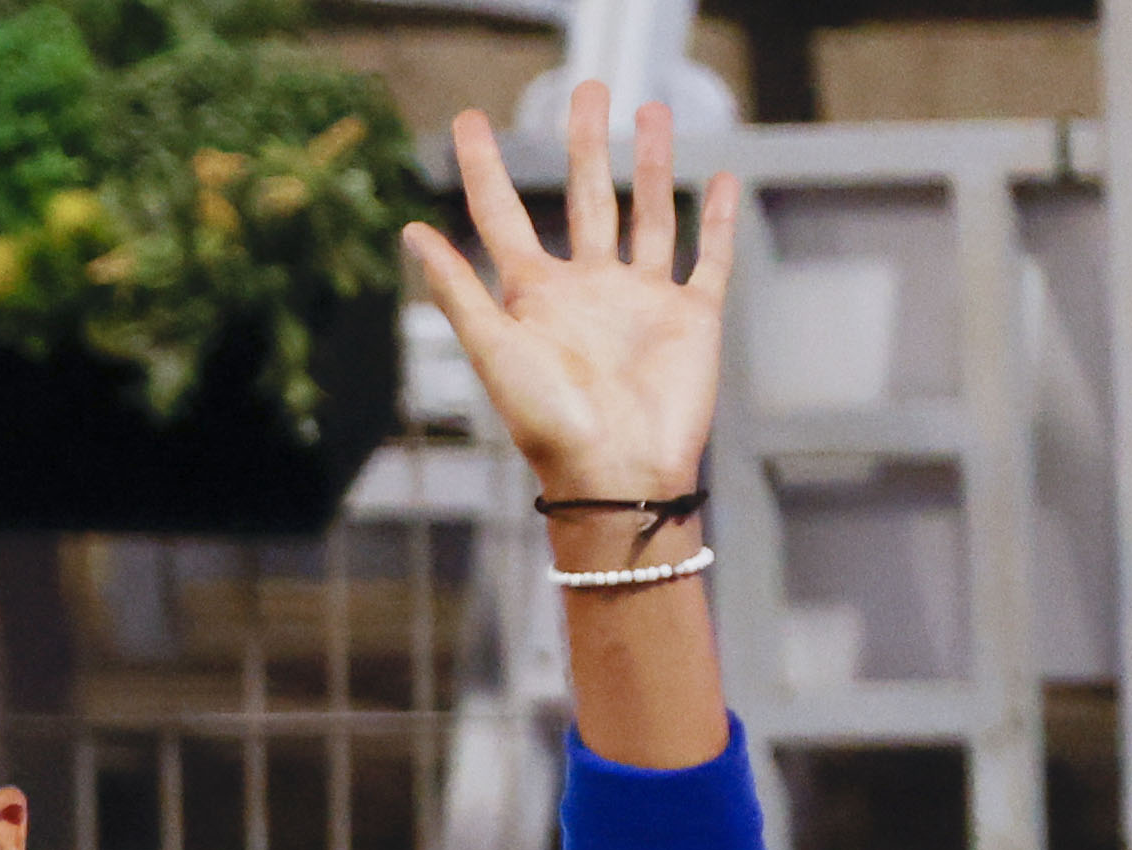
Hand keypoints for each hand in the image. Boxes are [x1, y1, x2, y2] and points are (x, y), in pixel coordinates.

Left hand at [408, 84, 737, 509]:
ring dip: (651, 165)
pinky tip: (721, 180)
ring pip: (650, 214)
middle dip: (585, 143)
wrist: (618, 478)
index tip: (468, 121)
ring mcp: (642, 302)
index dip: (484, 168)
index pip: (503, 215)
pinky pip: (709, 258)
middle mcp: (588, 291)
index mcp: (535, 297)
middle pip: (586, 196)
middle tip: (587, 88)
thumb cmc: (548, 426)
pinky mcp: (690, 320)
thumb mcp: (493, 350)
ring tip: (651, 112)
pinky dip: (718, 220)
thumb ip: (457, 290)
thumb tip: (410, 231)